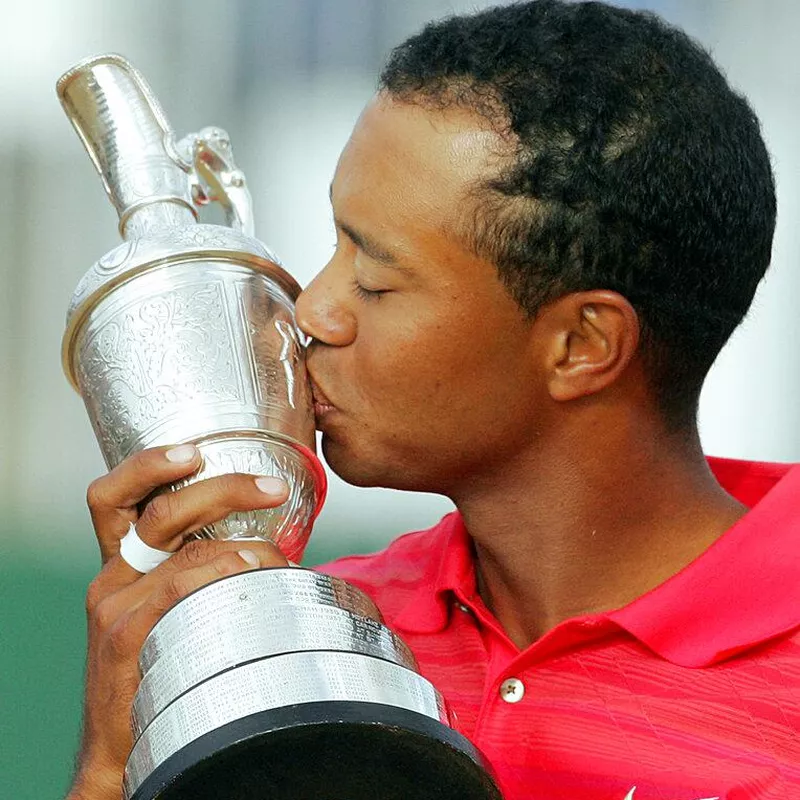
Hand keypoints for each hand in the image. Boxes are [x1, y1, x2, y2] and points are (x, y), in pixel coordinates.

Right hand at [67, 444, 289, 799]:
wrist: (122, 744)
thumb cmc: (163, 666)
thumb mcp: (171, 610)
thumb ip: (200, 572)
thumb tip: (268, 544)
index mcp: (122, 562)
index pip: (114, 496)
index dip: (148, 464)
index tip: (195, 449)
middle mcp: (112, 575)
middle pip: (157, 510)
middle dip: (220, 487)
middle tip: (273, 486)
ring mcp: (115, 604)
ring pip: (179, 547)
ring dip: (239, 538)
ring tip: (278, 553)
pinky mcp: (125, 635)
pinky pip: (178, 585)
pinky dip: (221, 570)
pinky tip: (253, 572)